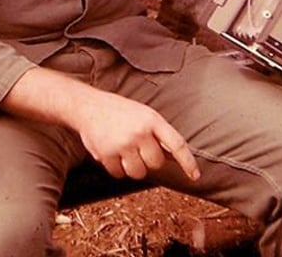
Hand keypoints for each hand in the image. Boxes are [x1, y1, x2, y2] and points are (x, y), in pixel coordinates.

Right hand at [74, 90, 199, 182]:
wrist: (86, 105)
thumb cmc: (118, 111)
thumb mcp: (142, 114)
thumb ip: (158, 134)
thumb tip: (177, 159)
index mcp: (151, 119)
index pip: (176, 144)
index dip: (188, 162)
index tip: (195, 176)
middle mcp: (138, 132)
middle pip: (156, 163)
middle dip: (148, 160)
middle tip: (137, 148)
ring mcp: (122, 144)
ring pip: (138, 172)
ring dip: (132, 167)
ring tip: (123, 151)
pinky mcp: (107, 154)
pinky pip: (119, 174)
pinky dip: (116, 168)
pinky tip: (110, 152)